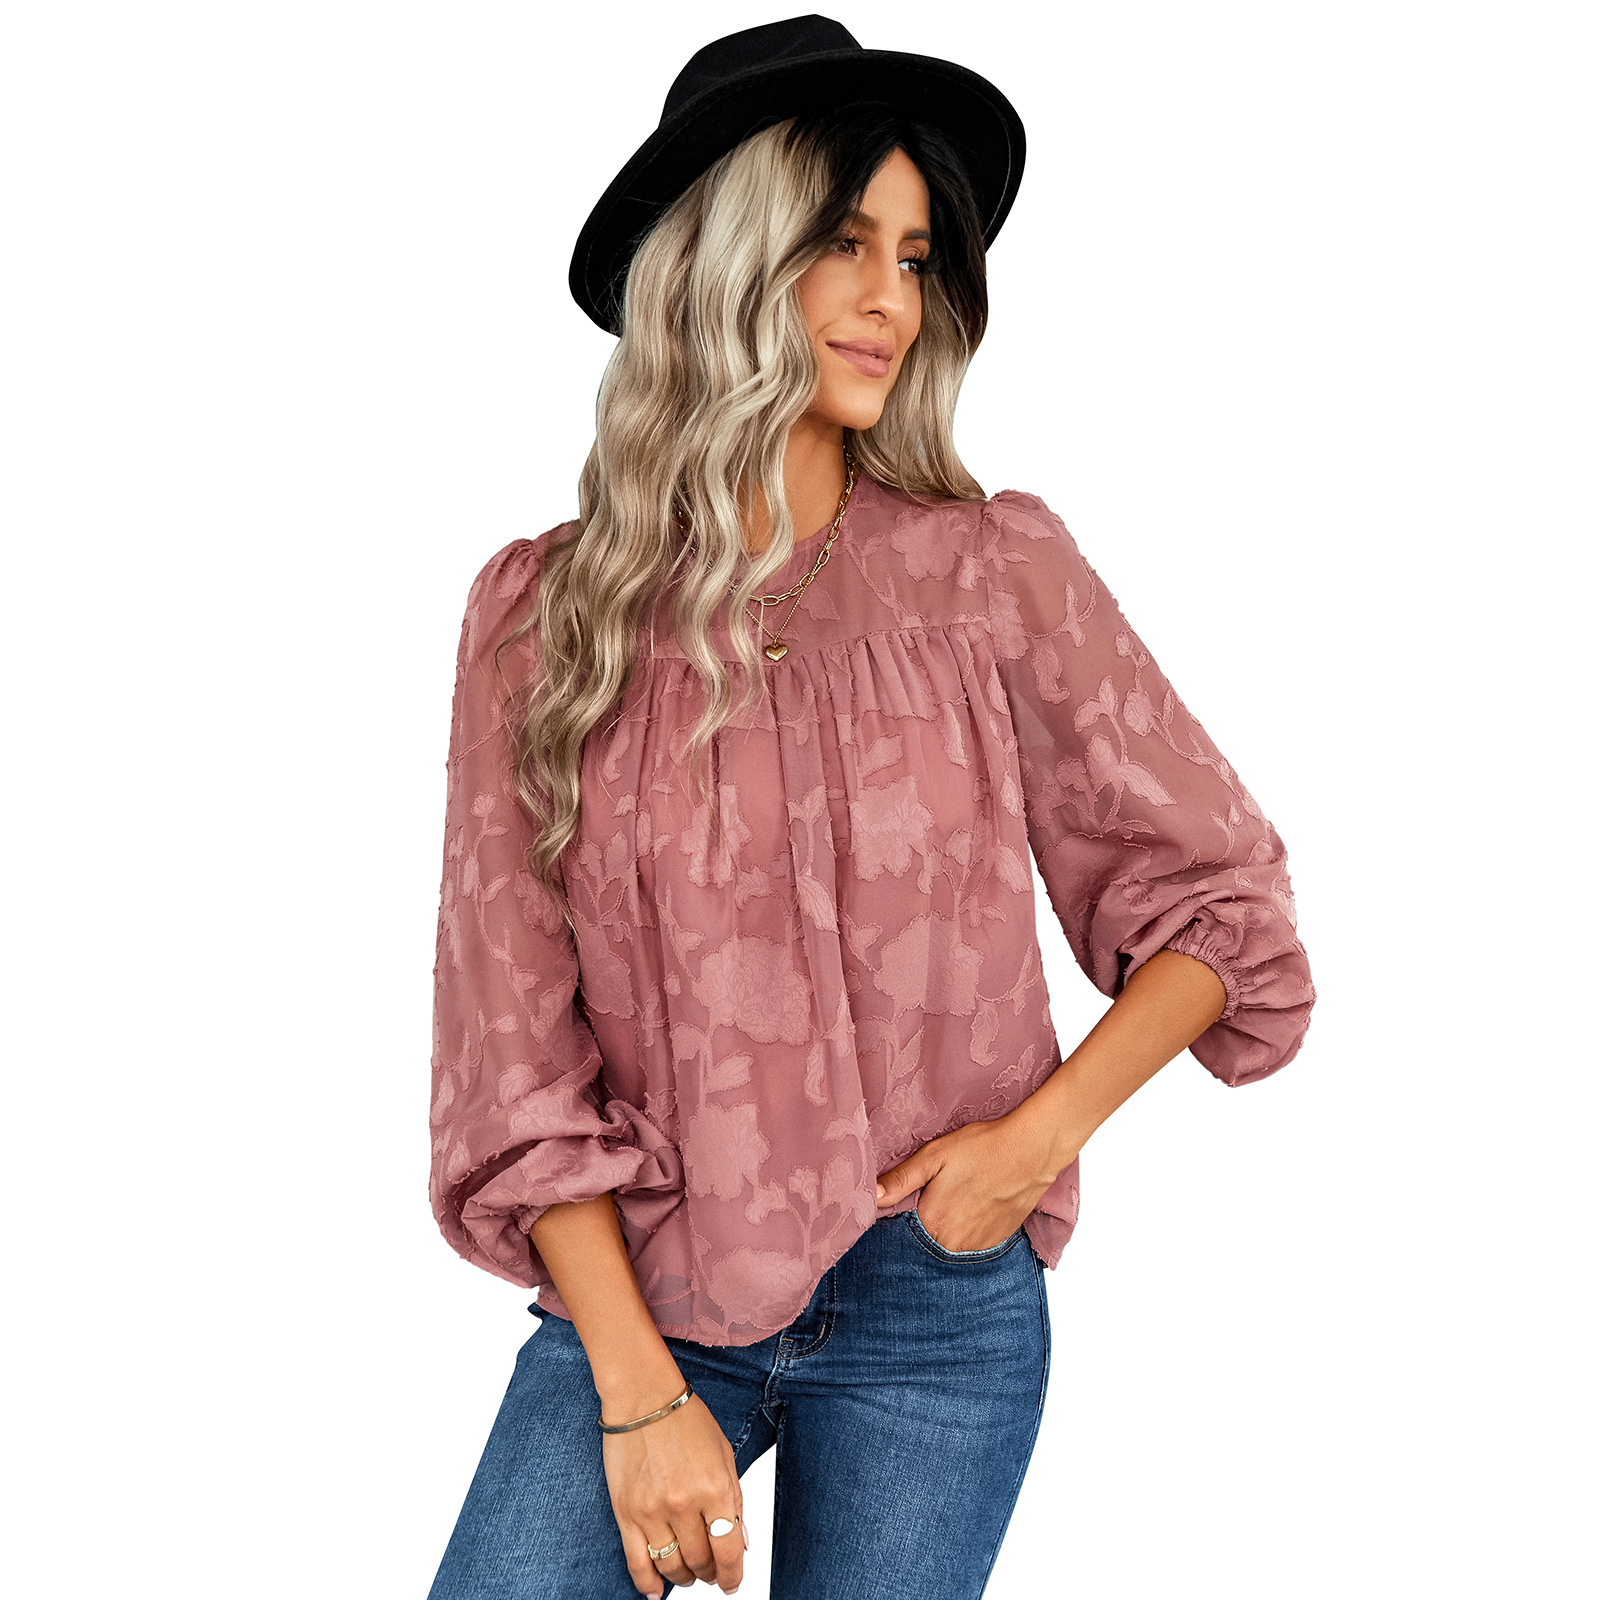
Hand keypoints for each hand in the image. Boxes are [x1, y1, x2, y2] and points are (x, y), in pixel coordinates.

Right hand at [601, 1376, 746, 1597]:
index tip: (733, 1582)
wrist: (642, 1396)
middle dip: (710, 1573)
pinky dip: (648, 1584)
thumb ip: (734, 1499)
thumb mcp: (724, 1453)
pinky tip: (657, 1590)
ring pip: (672, 1567)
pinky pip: (637, 1563)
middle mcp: (684, 1504)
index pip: (729, 1550)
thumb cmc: (685, 1418)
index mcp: (715, 1488)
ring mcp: (653, 1512)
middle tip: (712, 1573)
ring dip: (685, 1577)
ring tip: (690, 1574)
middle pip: (701, 1561)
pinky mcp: (626, 1514)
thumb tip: (741, 1543)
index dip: (734, 1574)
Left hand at [874, 1106, 1071, 1253]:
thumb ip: (901, 1180)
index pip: (902, 1237)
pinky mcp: (996, 1243)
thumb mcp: (934, 1156)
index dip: (897, 1223)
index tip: (898, 1208)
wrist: (1032, 1150)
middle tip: (928, 1199)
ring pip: (948, 1247)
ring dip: (943, 1232)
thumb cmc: (982, 1148)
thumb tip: (871, 1197)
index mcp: (934, 1224)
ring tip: (951, 1203)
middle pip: (924, 1245)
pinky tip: (968, 1209)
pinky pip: (970, 1246)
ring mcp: (978, 1247)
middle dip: (919, 1228)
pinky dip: (964, 1233)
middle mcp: (954, 1245)